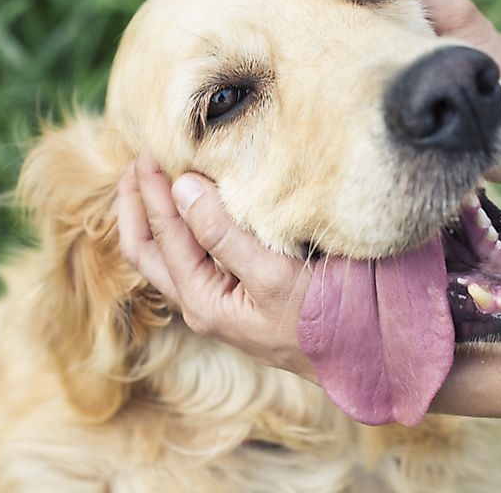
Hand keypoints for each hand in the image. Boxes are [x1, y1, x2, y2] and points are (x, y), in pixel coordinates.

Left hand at [117, 153, 314, 380]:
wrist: (365, 356)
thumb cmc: (324, 321)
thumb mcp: (274, 276)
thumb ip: (225, 235)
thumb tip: (183, 188)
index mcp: (203, 301)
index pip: (162, 236)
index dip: (151, 189)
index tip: (151, 145)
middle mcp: (203, 302)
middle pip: (147, 249)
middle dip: (135, 203)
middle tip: (138, 155)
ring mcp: (221, 299)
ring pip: (169, 252)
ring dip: (157, 212)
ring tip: (158, 172)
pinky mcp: (242, 291)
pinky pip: (197, 253)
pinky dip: (187, 222)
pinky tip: (200, 200)